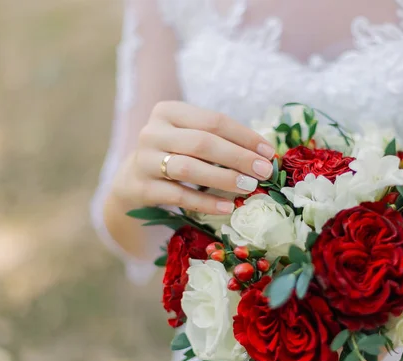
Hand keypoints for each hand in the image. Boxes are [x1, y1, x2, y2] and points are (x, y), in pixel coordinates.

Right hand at [111, 101, 275, 213]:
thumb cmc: (175, 156)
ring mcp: (144, 160)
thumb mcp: (192, 140)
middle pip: (202, 143)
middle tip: (264, 172)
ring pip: (188, 168)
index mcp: (169, 112)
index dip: (245, 136)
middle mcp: (152, 132)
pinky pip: (178, 196)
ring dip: (223, 178)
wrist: (133, 181)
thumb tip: (266, 155)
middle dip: (238, 157)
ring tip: (249, 187)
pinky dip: (206, 202)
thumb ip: (222, 142)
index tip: (269, 152)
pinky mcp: (141, 188)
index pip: (214, 121)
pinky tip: (228, 206)